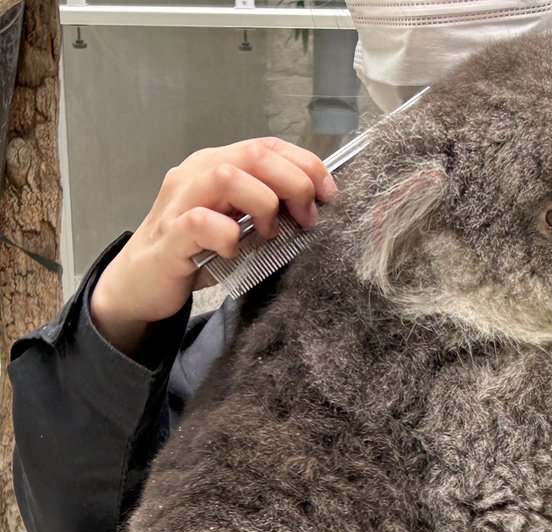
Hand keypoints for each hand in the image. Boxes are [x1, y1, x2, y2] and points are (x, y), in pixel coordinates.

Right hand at [91, 138, 337, 355]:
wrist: (141, 284)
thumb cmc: (194, 253)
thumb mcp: (237, 225)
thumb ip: (265, 211)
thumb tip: (311, 210)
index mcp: (217, 166)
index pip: (268, 146)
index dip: (306, 164)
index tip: (329, 194)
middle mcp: (197, 174)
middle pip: (254, 154)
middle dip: (293, 183)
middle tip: (307, 218)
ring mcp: (180, 201)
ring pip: (228, 176)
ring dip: (262, 204)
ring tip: (270, 234)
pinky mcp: (169, 236)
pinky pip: (201, 223)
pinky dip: (227, 236)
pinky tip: (233, 252)